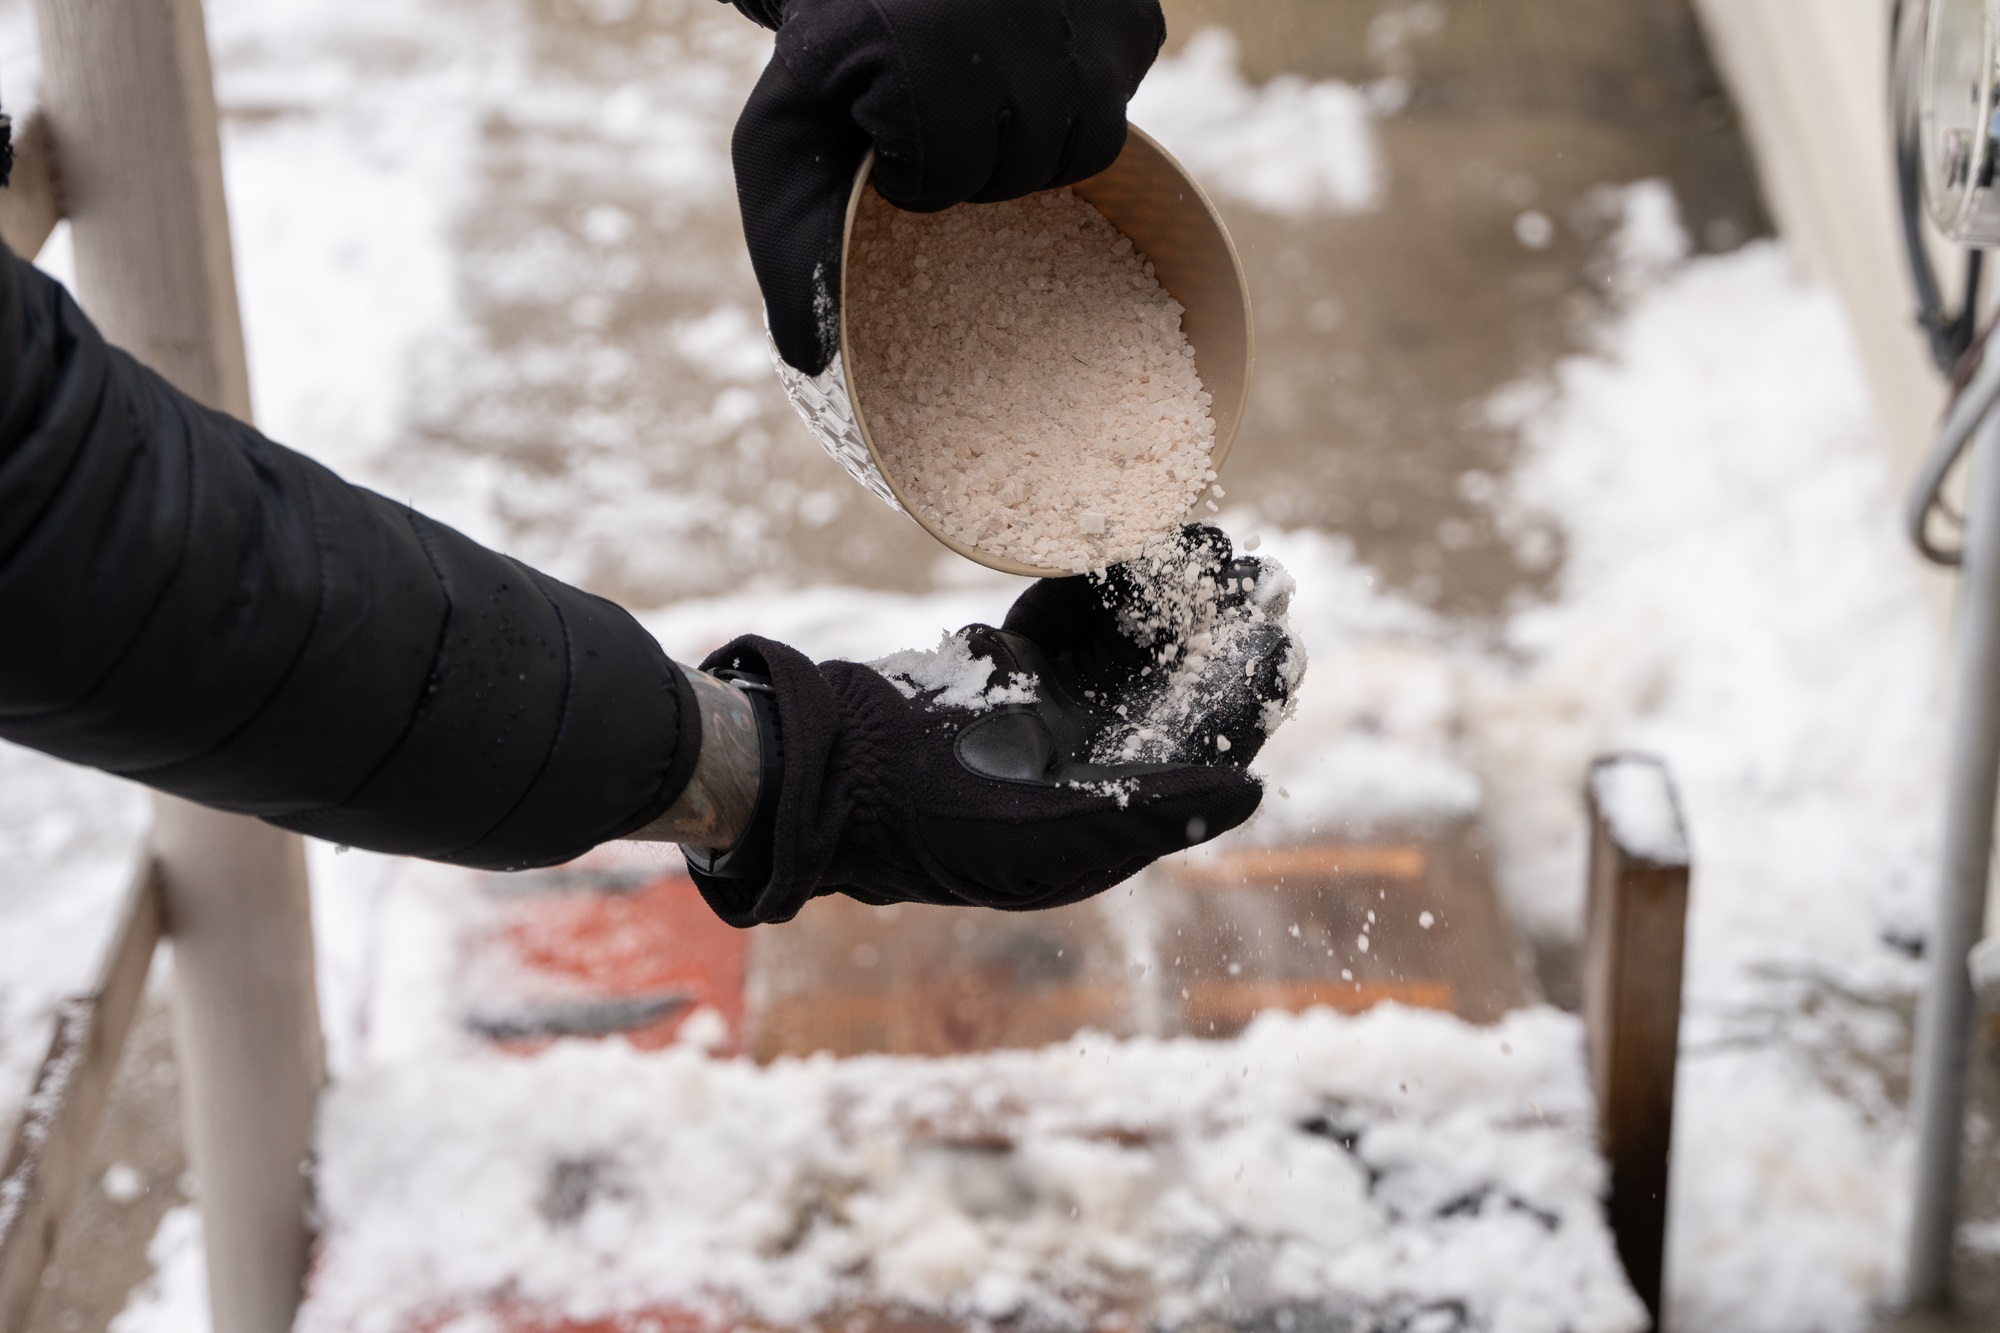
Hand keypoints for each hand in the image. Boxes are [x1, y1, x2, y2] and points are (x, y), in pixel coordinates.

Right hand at [683, 527, 1300, 926]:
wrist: (837, 778)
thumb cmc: (944, 830)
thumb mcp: (1057, 836)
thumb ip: (1155, 812)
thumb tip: (1254, 787)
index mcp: (1117, 805)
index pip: (1203, 745)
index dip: (1248, 694)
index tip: (1284, 637)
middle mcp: (1095, 753)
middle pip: (1178, 680)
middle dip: (1217, 626)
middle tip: (1260, 569)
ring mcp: (1054, 704)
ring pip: (1130, 638)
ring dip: (1168, 591)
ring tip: (1206, 538)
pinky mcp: (1012, 663)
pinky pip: (1071, 613)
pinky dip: (1098, 578)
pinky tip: (1131, 540)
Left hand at [730, 0, 1166, 372]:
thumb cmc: (833, 62)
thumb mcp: (785, 144)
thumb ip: (792, 246)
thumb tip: (814, 361)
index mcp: (918, 50)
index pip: (948, 175)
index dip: (916, 177)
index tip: (886, 137)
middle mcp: (1011, 13)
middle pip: (1029, 164)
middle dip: (980, 163)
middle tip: (939, 117)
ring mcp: (1079, 6)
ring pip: (1091, 140)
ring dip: (1036, 141)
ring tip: (988, 101)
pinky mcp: (1132, 11)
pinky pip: (1127, 93)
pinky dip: (1087, 94)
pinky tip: (1034, 65)